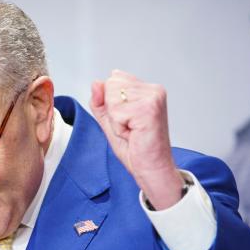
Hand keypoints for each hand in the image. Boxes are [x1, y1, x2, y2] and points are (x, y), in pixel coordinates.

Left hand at [90, 70, 184, 209]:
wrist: (152, 169)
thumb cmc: (136, 149)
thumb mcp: (110, 121)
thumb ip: (100, 101)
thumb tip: (96, 83)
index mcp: (147, 89)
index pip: (112, 80)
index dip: (111, 105)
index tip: (127, 120)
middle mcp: (153, 90)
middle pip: (111, 86)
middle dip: (113, 112)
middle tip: (129, 127)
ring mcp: (153, 98)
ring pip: (112, 99)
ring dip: (116, 120)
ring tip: (131, 131)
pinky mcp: (149, 110)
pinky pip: (117, 112)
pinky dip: (119, 128)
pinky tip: (133, 134)